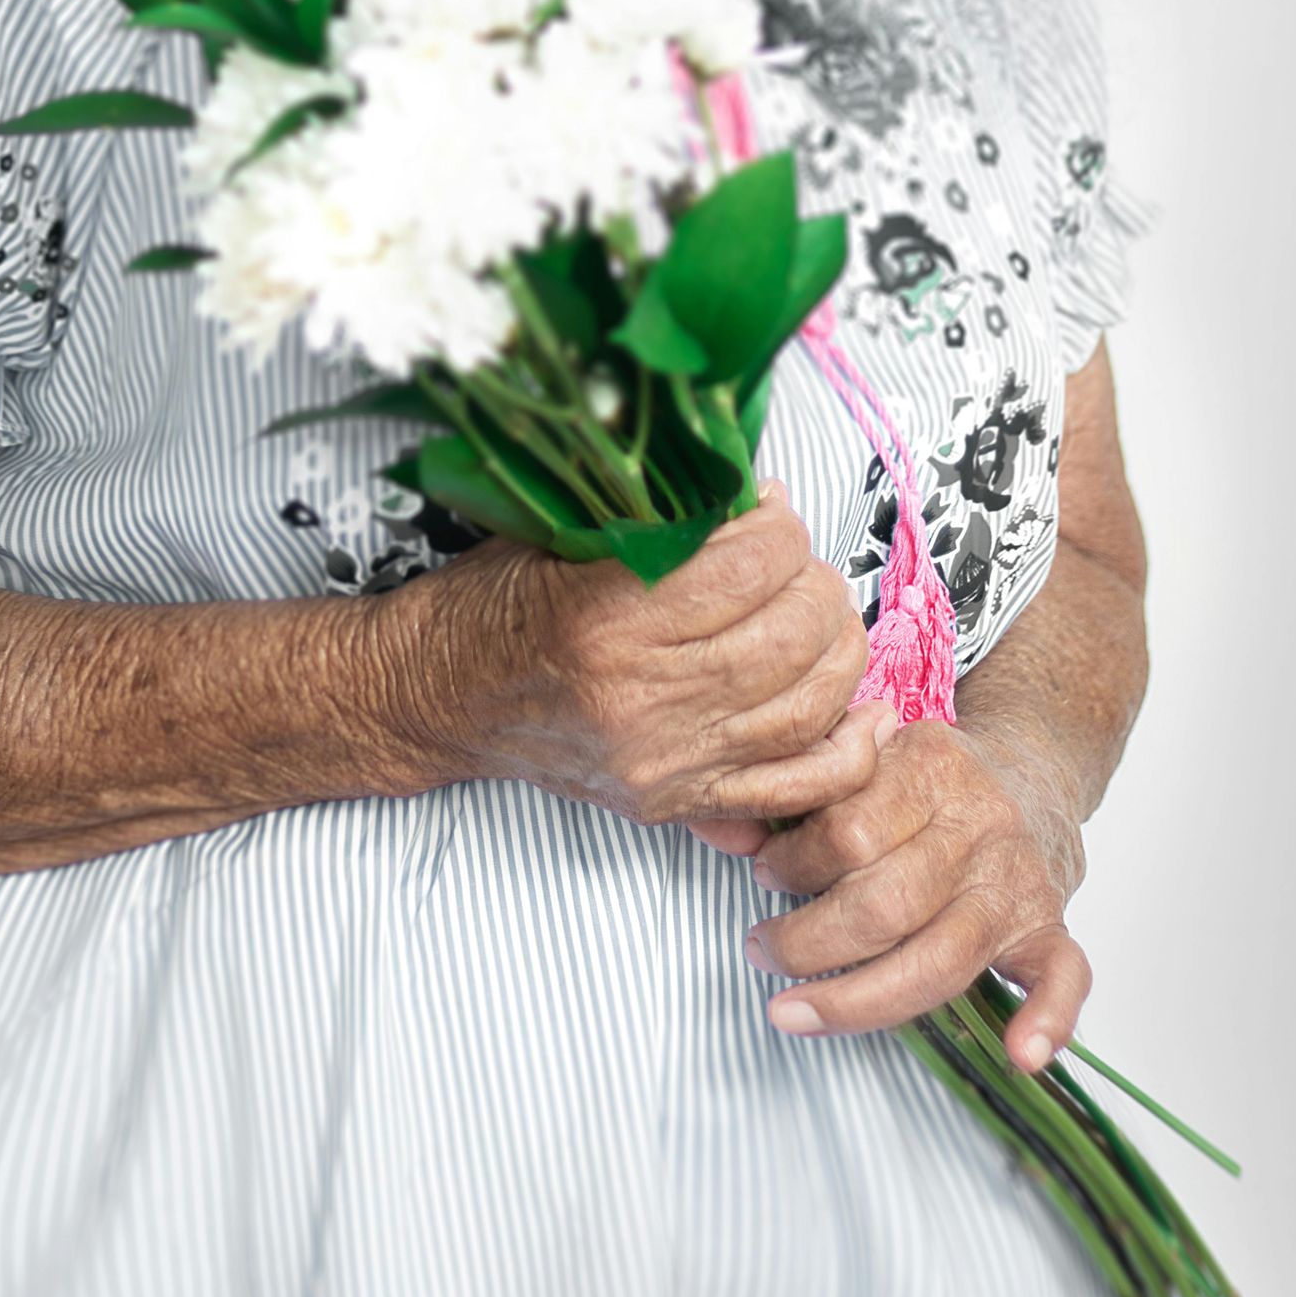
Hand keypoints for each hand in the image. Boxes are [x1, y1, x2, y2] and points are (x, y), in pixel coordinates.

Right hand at [401, 481, 879, 828]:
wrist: (434, 697)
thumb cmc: (493, 605)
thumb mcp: (560, 531)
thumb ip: (659, 514)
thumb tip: (760, 493)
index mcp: (605, 618)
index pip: (750, 565)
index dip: (778, 526)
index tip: (766, 509)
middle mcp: (640, 699)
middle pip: (790, 635)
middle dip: (812, 582)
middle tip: (793, 559)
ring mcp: (663, 761)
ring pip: (808, 706)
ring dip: (835, 649)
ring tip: (817, 613)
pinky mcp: (676, 802)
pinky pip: (795, 787)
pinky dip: (846, 752)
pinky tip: (861, 711)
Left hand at [698, 715, 1091, 1074]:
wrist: (1031, 768)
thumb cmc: (931, 775)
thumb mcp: (871, 752)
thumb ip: (808, 788)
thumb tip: (730, 834)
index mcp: (933, 767)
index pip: (849, 830)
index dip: (793, 862)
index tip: (763, 873)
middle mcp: (981, 825)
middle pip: (884, 905)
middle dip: (807, 942)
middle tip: (763, 948)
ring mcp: (1018, 882)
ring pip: (940, 958)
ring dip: (858, 999)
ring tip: (791, 1009)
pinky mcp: (1051, 926)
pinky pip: (1065, 976)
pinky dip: (1048, 1018)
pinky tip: (1020, 1054)